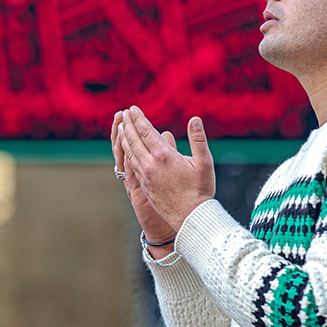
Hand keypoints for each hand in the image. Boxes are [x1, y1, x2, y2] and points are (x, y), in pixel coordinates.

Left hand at [117, 110, 214, 234]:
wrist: (190, 217)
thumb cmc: (201, 190)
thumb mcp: (204, 162)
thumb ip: (198, 139)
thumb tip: (195, 119)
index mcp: (164, 156)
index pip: (146, 132)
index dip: (138, 119)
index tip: (132, 109)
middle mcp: (150, 165)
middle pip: (134, 140)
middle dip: (128, 125)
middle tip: (123, 113)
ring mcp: (145, 176)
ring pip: (130, 153)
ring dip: (124, 138)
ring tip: (122, 128)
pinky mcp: (144, 185)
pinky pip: (131, 165)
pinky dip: (126, 153)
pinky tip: (127, 150)